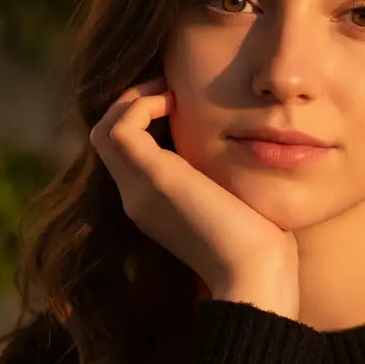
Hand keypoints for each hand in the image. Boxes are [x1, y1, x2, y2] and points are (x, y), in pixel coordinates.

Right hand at [90, 77, 298, 316]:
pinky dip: (141, 105)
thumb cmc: (259, 244)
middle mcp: (137, 197)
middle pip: (107, 137)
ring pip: (105, 129)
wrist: (255, 274)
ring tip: (169, 91)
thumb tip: (242, 147)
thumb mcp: (232, 200)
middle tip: (170, 89)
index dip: (145, 119)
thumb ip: (221, 177)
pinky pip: (120, 128)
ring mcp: (138, 189)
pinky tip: (176, 103)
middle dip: (134, 104)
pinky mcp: (152, 178)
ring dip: (134, 100)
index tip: (180, 102)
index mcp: (154, 204)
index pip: (127, 152)